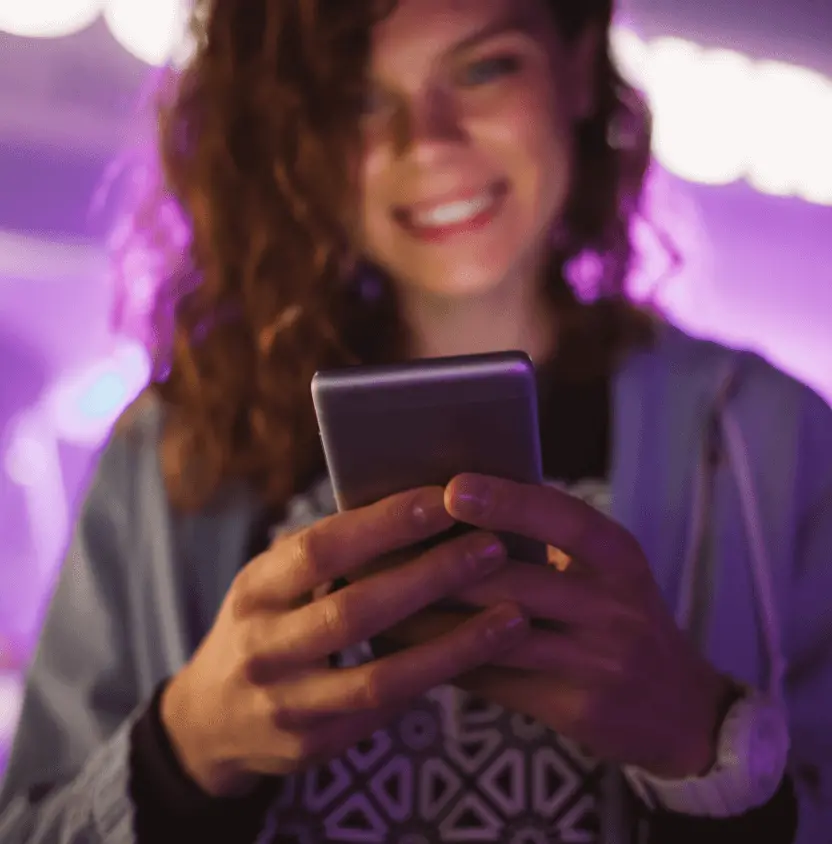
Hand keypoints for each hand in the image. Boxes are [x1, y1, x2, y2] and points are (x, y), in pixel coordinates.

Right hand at [161, 486, 528, 796]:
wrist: (209, 719)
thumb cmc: (262, 624)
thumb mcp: (272, 582)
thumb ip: (327, 554)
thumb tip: (416, 507)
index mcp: (255, 589)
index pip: (321, 549)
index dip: (384, 524)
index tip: (443, 497)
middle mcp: (262, 647)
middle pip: (355, 611)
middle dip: (431, 577)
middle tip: (492, 547)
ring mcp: (286, 704)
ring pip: (380, 677)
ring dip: (454, 645)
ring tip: (513, 615)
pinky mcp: (311, 746)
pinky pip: (385, 711)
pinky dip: (435, 680)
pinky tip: (480, 657)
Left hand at [387, 474, 731, 778]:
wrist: (682, 711)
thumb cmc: (624, 618)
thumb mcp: (609, 571)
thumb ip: (552, 541)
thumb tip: (459, 504)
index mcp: (619, 558)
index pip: (566, 520)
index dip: (510, 502)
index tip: (453, 488)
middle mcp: (613, 607)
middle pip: (518, 581)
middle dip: (443, 566)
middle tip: (381, 548)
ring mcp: (596, 664)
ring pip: (495, 635)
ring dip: (428, 618)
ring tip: (375, 597)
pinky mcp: (573, 710)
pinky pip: (493, 681)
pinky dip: (443, 661)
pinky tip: (402, 648)